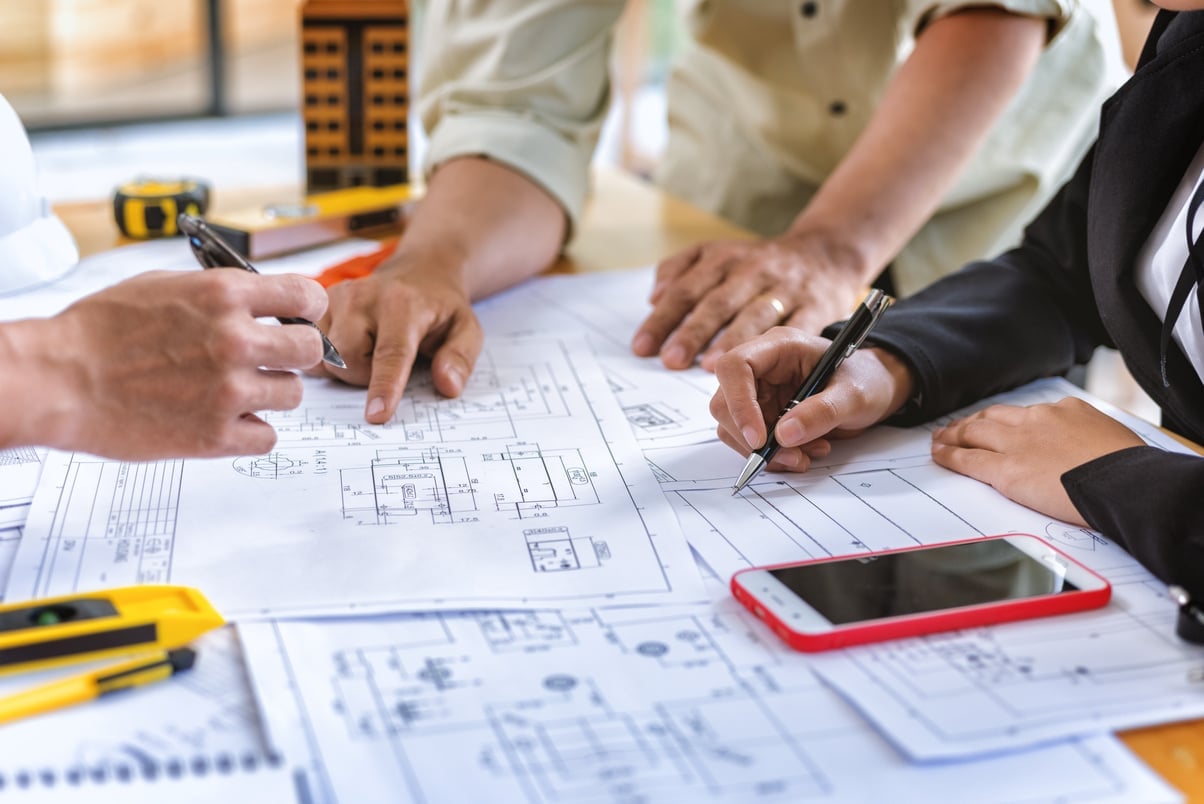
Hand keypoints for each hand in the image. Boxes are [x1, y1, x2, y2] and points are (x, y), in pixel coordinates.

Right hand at [27, 270, 326, 458]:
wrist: (59, 379)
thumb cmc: (100, 331)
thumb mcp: (165, 286)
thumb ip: (221, 294)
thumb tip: (263, 300)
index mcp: (224, 295)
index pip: (307, 297)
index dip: (308, 310)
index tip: (302, 318)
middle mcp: (235, 341)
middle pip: (311, 349)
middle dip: (296, 354)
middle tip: (273, 360)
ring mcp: (229, 391)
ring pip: (293, 395)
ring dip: (270, 395)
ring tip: (234, 391)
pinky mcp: (215, 436)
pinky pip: (267, 437)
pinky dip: (250, 432)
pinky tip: (225, 420)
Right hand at [311, 245, 483, 422]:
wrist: (420, 272)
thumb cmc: (441, 308)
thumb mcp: (467, 330)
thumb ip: (460, 358)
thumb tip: (448, 385)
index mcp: (403, 304)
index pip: (391, 353)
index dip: (383, 387)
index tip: (376, 415)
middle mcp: (364, 297)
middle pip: (349, 361)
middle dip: (367, 376)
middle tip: (390, 361)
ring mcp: (337, 297)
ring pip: (325, 358)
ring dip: (348, 367)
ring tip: (372, 348)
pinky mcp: (320, 303)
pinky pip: (313, 350)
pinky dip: (331, 357)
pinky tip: (353, 342)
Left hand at [631, 231, 863, 371]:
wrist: (825, 253)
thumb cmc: (760, 263)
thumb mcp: (719, 253)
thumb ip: (682, 270)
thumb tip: (654, 298)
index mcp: (724, 259)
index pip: (686, 289)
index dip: (663, 319)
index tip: (643, 347)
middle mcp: (752, 270)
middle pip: (717, 302)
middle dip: (692, 332)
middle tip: (671, 360)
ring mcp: (785, 288)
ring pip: (755, 314)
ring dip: (732, 340)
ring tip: (711, 367)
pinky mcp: (815, 305)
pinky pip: (796, 325)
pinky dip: (778, 343)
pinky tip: (763, 363)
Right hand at [710, 327, 913, 471]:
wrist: (875, 389)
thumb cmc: (866, 379)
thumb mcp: (854, 394)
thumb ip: (822, 412)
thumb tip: (783, 435)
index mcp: (778, 347)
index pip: (735, 367)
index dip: (738, 402)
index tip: (759, 438)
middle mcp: (761, 368)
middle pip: (725, 402)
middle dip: (751, 438)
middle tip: (789, 457)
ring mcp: (758, 392)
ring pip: (733, 427)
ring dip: (763, 452)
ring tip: (804, 456)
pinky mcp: (762, 415)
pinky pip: (750, 441)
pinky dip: (772, 456)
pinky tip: (803, 453)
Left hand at [931, 398, 1145, 524]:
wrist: (1125, 484)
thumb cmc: (1128, 470)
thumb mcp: (1111, 439)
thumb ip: (1087, 438)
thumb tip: (1083, 449)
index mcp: (1066, 410)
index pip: (1027, 413)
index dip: (1005, 420)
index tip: (997, 423)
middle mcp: (1037, 420)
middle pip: (993, 417)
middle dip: (972, 422)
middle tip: (956, 427)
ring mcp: (1018, 443)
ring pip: (975, 433)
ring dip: (954, 435)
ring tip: (940, 438)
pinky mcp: (1006, 470)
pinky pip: (968, 459)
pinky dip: (950, 455)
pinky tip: (939, 454)